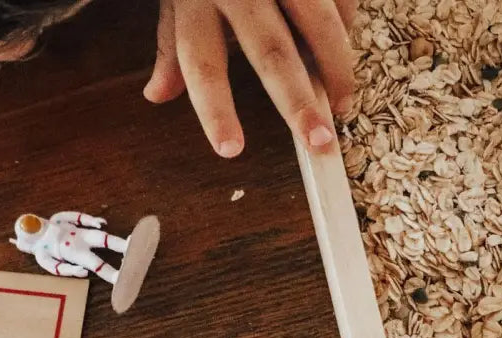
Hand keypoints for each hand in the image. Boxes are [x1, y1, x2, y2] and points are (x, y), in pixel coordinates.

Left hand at [144, 0, 355, 155]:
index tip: (232, 150)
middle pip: (270, 51)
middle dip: (297, 101)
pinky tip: (344, 46)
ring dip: (336, 67)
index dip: (216, 110)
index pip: (200, 64)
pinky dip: (346, 23)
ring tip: (342, 103)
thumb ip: (170, 45)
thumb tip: (156, 95)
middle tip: (318, 141)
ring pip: (316, 22)